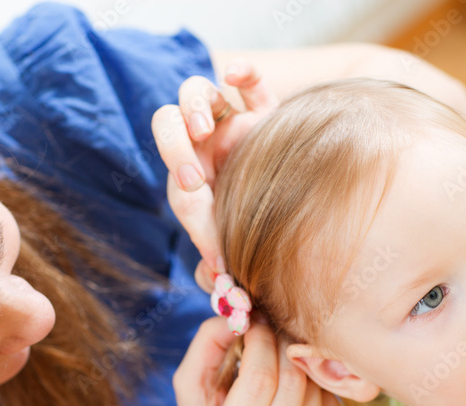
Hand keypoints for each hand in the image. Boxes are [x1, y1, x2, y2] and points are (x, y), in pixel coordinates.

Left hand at [152, 61, 278, 291]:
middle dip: (172, 144)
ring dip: (194, 106)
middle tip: (193, 176)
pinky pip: (249, 78)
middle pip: (167, 120)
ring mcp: (232, 121)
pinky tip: (235, 75)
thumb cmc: (258, 226)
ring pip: (196, 89)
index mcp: (190, 171)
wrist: (298, 209)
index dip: (185, 193)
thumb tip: (215, 273)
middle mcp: (204, 142)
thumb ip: (218, 250)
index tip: (206, 220)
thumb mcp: (233, 240)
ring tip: (204, 131)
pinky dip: (241, 71)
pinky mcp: (265, 109)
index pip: (177, 181)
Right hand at [173, 317, 344, 405]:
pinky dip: (317, 385)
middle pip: (291, 382)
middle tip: (274, 330)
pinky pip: (333, 404)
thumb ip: (206, 347)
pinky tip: (298, 388)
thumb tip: (240, 314)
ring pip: (315, 389)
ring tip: (282, 361)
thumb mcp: (191, 393)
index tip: (256, 323)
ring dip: (300, 363)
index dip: (261, 340)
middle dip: (283, 344)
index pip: (258, 380)